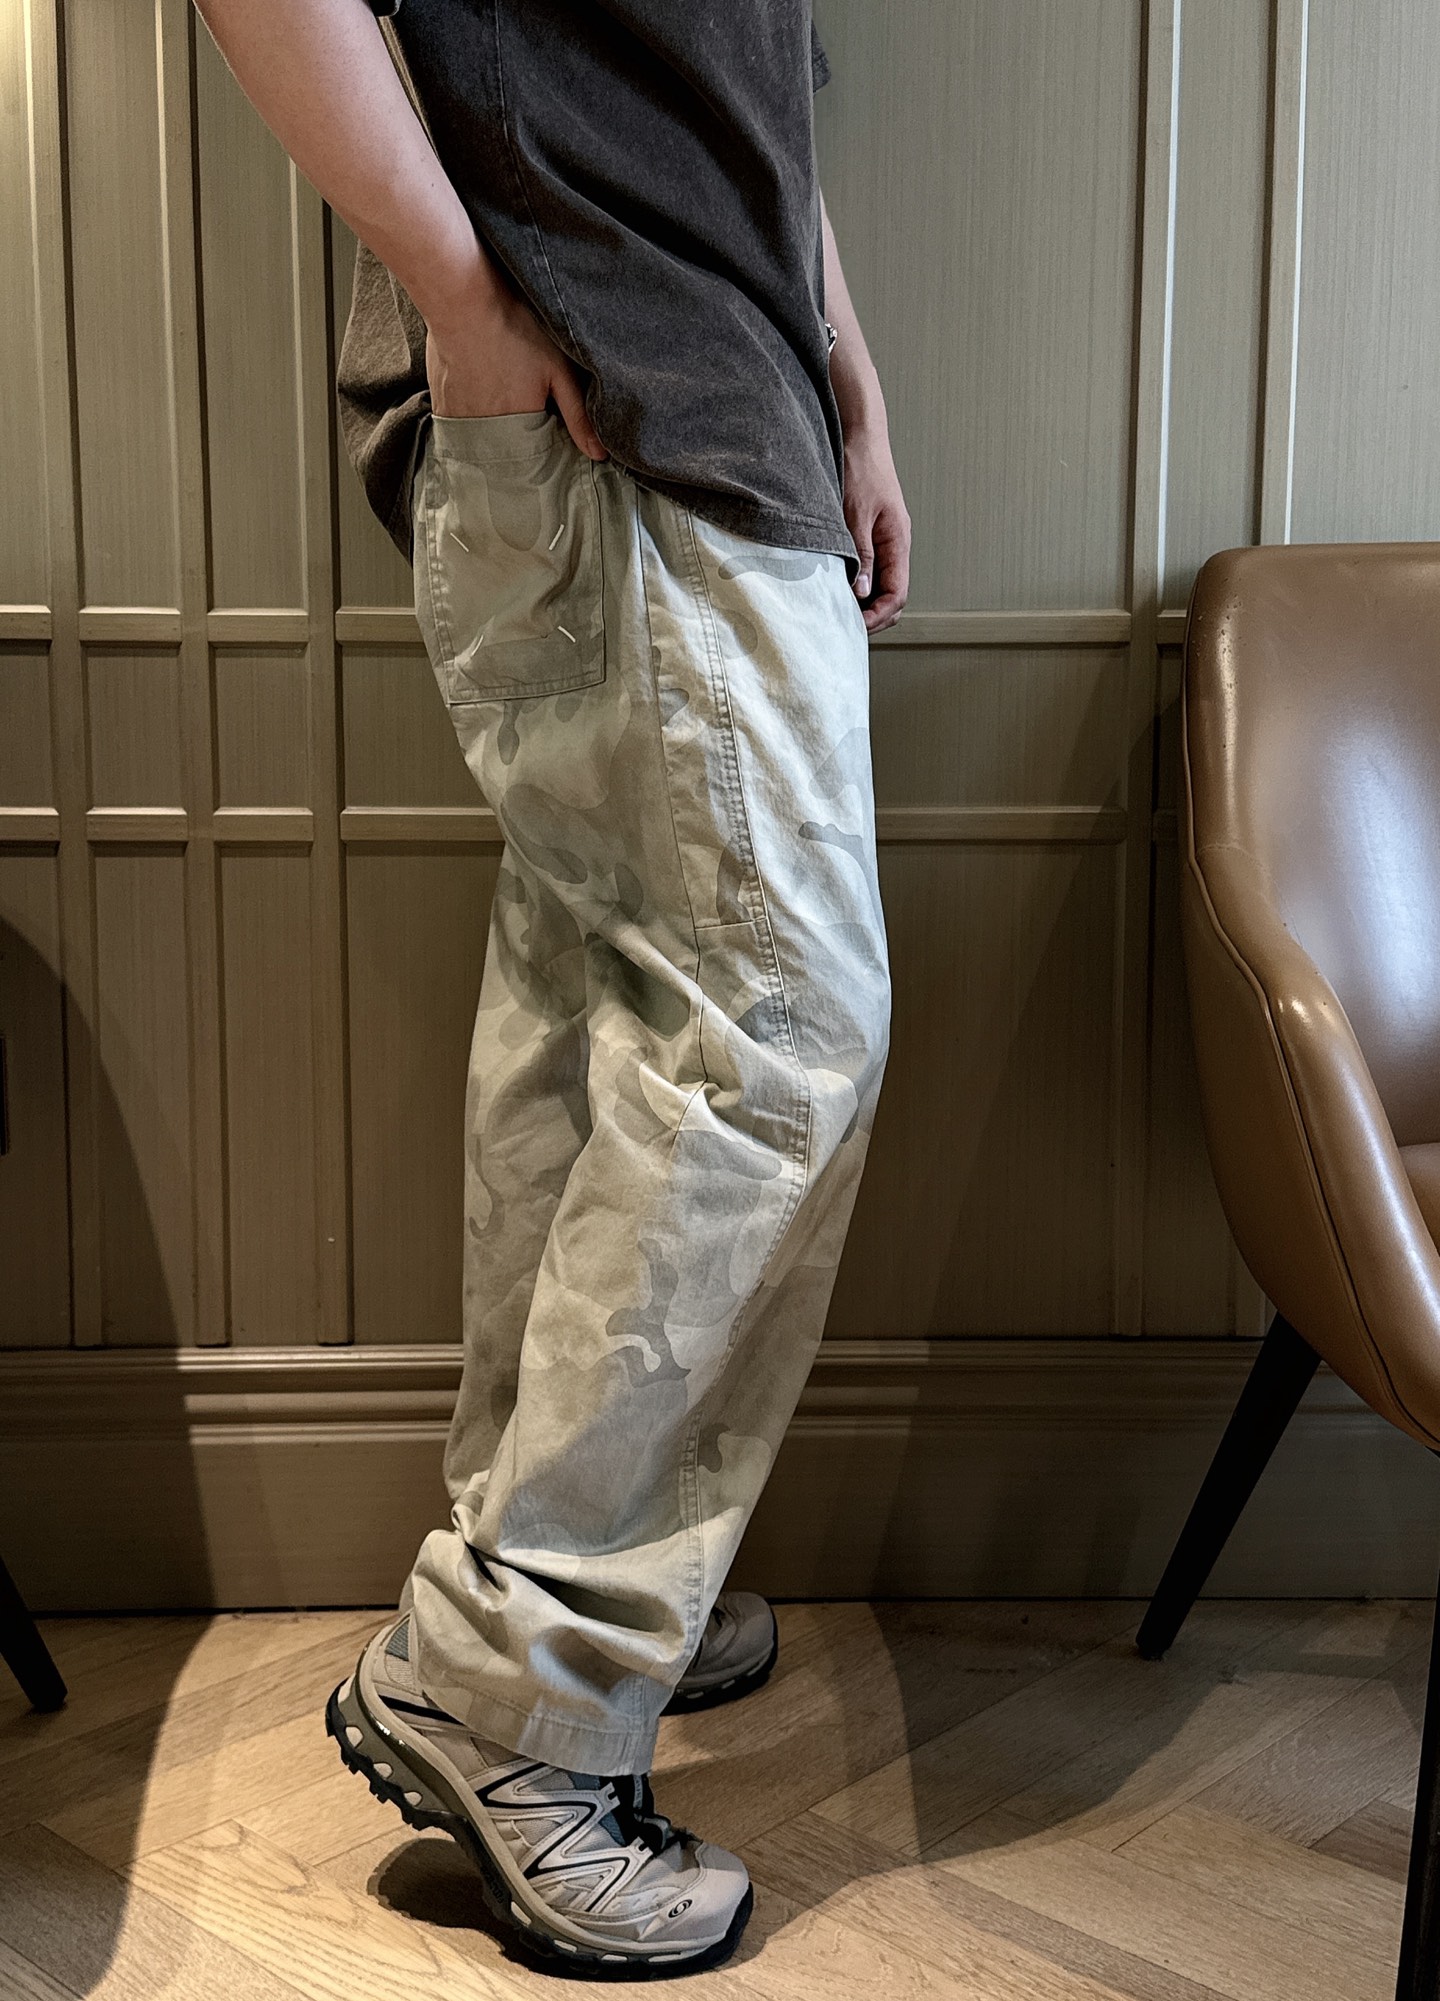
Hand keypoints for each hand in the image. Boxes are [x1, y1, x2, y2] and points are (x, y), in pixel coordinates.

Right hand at [424, 265, 606, 461]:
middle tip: (521, 402)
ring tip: (499, 395)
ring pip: (481, 441)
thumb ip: (578, 415)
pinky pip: (459, 425)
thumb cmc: (513, 328)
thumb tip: (599, 454)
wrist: (462, 298)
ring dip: (493, 429)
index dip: (544, 445)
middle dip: (518, 441)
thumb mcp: (558, 370)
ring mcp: (459, 421)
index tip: (547, 425)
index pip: (535, 461)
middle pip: (506, 453)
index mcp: (519, 430)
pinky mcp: (440, 405)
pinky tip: (477, 390)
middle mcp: (486, 434)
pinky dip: (469, 415)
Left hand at [842, 423, 909, 632]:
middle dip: (873, 615)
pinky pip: (870, 568)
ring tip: (838, 610)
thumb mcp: (855, 514)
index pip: (897, 594)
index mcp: (898, 541)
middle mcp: (895, 544)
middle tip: (845, 625)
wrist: (859, 435)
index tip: (855, 626)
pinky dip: (857, 583)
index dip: (878, 615)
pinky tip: (837, 587)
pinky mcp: (871, 534)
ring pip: (880, 584)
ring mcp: (884, 540)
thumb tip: (860, 593)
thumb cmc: (861, 467)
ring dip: (864, 601)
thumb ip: (861, 554)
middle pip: (892, 595)